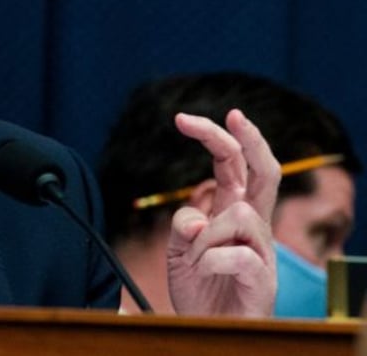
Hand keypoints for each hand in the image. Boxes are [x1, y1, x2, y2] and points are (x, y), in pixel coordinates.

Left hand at [166, 109, 279, 316]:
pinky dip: (207, 261)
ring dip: (204, 236)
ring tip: (197, 263)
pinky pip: (232, 254)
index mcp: (231, 213)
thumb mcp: (177, 250)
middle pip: (266, 173)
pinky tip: (204, 273)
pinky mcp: (263, 278)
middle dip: (252, 140)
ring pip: (238, 213)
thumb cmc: (198, 288)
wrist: (209, 330)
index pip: (232, 167)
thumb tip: (194, 218)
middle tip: (234, 115)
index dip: (216, 139)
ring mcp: (262, 251)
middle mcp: (252, 226)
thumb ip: (182, 226)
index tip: (184, 119)